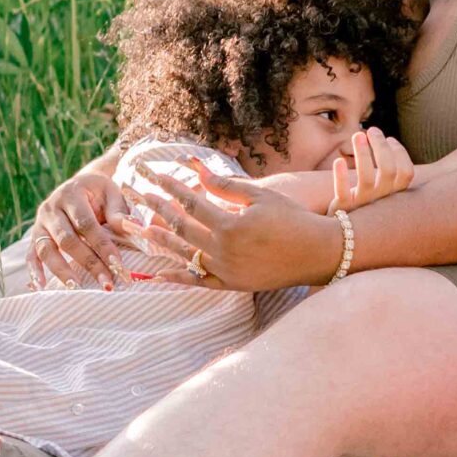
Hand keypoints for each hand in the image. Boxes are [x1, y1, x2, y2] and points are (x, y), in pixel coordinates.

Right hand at [28, 171, 133, 290]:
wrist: (80, 185)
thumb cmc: (100, 193)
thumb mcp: (112, 193)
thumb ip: (119, 212)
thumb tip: (133, 228)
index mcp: (71, 194)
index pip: (86, 224)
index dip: (102, 245)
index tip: (117, 265)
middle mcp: (51, 208)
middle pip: (67, 240)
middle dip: (88, 263)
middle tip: (106, 283)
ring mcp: (39, 223)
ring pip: (46, 249)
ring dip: (61, 270)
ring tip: (76, 288)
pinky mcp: (34, 235)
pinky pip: (30, 254)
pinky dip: (34, 271)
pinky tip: (40, 287)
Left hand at [124, 168, 345, 289]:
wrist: (318, 253)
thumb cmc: (293, 219)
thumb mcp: (261, 196)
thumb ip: (226, 186)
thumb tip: (196, 171)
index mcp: (229, 225)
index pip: (190, 202)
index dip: (170, 186)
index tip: (153, 174)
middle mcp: (223, 251)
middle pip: (181, 227)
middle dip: (157, 208)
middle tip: (139, 195)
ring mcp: (226, 271)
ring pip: (184, 254)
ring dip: (161, 240)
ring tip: (140, 227)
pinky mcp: (232, 285)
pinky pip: (198, 282)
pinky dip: (178, 277)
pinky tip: (159, 272)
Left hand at [331, 130, 414, 209]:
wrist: (345, 232)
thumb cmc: (366, 204)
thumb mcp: (381, 190)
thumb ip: (386, 171)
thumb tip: (384, 139)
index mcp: (394, 194)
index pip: (406, 172)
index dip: (400, 153)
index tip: (390, 138)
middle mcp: (382, 200)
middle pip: (388, 170)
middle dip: (381, 146)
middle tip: (371, 130)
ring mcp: (363, 204)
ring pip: (366, 179)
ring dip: (363, 154)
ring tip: (357, 134)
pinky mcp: (344, 209)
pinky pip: (342, 193)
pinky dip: (341, 176)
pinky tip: (338, 161)